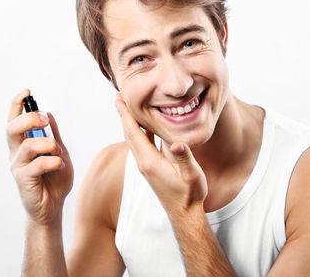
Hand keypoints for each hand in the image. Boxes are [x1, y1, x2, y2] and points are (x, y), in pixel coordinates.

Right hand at [6, 89, 73, 224]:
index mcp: (23, 144)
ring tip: (58, 153)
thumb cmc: (54, 180)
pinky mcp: (23, 180)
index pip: (14, 120)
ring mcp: (18, 166)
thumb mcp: (60, 153)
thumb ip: (54, 136)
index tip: (27, 91)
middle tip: (44, 120)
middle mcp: (16, 153)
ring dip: (48, 144)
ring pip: (27, 145)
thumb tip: (49, 114)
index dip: (17, 104)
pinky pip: (38, 164)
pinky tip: (60, 166)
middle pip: (12, 128)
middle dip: (29, 118)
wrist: (53, 207)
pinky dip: (54, 162)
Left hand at [115, 95, 207, 214]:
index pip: (133, 133)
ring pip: (134, 139)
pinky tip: (145, 126)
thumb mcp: (191, 175)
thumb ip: (184, 158)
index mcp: (149, 161)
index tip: (118, 99)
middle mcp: (143, 162)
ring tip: (128, 108)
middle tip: (118, 96)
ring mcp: (146, 166)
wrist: (184, 214)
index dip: (125, 115)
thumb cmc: (189, 195)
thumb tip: (178, 144)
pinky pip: (141, 145)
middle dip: (123, 115)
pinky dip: (139, 132)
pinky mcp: (151, 168)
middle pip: (129, 133)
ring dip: (130, 123)